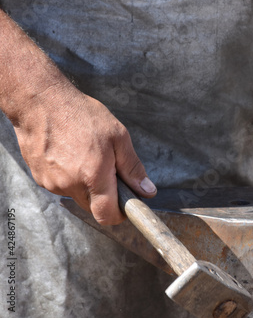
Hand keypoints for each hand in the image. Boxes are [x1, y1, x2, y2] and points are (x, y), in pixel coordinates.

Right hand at [14, 83, 155, 224]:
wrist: (41, 101)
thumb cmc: (82, 115)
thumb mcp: (118, 137)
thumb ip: (132, 168)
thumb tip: (147, 191)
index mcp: (93, 176)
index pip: (107, 216)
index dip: (119, 214)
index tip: (126, 203)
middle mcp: (70, 185)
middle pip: (93, 207)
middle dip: (105, 196)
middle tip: (109, 170)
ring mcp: (52, 183)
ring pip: (77, 195)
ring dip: (86, 184)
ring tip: (86, 155)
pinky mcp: (40, 178)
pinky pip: (62, 186)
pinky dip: (70, 177)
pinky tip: (70, 154)